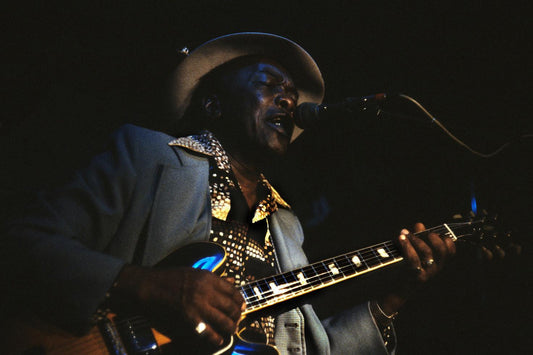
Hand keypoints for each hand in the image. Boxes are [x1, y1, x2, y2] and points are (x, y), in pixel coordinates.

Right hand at [110, 265, 244, 348]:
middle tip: (238, 320)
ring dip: (230, 327)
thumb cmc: (171, 277)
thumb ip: (215, 278)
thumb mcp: (195, 272)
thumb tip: (232, 282)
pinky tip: (219, 340)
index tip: (242, 305)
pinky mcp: (189, 318)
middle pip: (231, 306)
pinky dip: (215, 338)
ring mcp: (198, 305)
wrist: (150, 285)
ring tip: (231, 330)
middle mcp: (206, 291)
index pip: (232, 291)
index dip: (240, 300)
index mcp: (208, 278)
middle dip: (237, 315)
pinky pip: (207, 331)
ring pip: (223, 320)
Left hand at [378, 222, 455, 314]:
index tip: (432, 233)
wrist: (397, 290)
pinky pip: (413, 259)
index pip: (451, 250)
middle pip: (442, 250)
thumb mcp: (413, 251)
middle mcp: (436, 268)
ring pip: (427, 252)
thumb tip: (420, 225)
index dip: (445, 239)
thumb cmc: (406, 267)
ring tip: (405, 234)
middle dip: (432, 237)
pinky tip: (400, 238)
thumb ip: (417, 237)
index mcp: (438, 262)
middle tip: (422, 233)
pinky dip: (406, 246)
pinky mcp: (416, 276)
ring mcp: (427, 273)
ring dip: (415, 239)